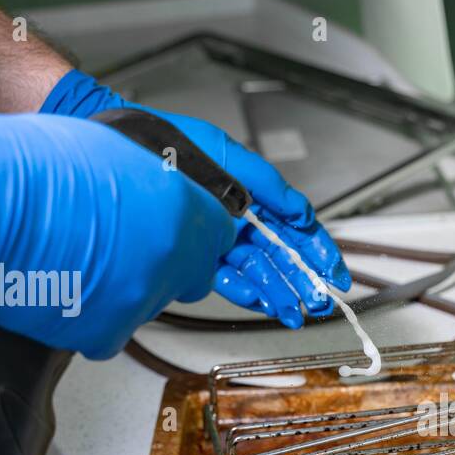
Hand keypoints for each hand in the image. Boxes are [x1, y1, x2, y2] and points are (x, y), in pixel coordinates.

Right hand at [0, 109, 236, 358]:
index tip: (178, 235)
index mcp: (181, 209)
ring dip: (123, 289)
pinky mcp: (108, 333)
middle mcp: (170, 258)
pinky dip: (90, 315)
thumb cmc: (30, 169)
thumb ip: (159, 183)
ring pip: (148, 304)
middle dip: (164, 264)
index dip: (195, 234)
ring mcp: (141, 299)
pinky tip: (63, 284)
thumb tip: (168, 199)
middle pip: (191, 276)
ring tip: (77, 259)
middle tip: (121, 247)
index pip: (220, 236)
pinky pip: (111, 332)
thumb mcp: (117, 150)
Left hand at [40, 69, 349, 328]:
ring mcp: (217, 238)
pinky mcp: (194, 254)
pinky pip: (224, 276)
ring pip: (256, 270)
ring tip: (293, 311)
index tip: (333, 272)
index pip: (294, 227)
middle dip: (301, 280)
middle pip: (279, 255)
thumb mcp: (228, 154)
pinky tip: (258, 298)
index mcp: (252, 194)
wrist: (121, 152)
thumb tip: (301, 210)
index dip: (317, 250)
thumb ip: (268, 184)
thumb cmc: (169, 143)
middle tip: (318, 301)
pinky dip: (241, 288)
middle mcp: (237, 219)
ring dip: (276, 292)